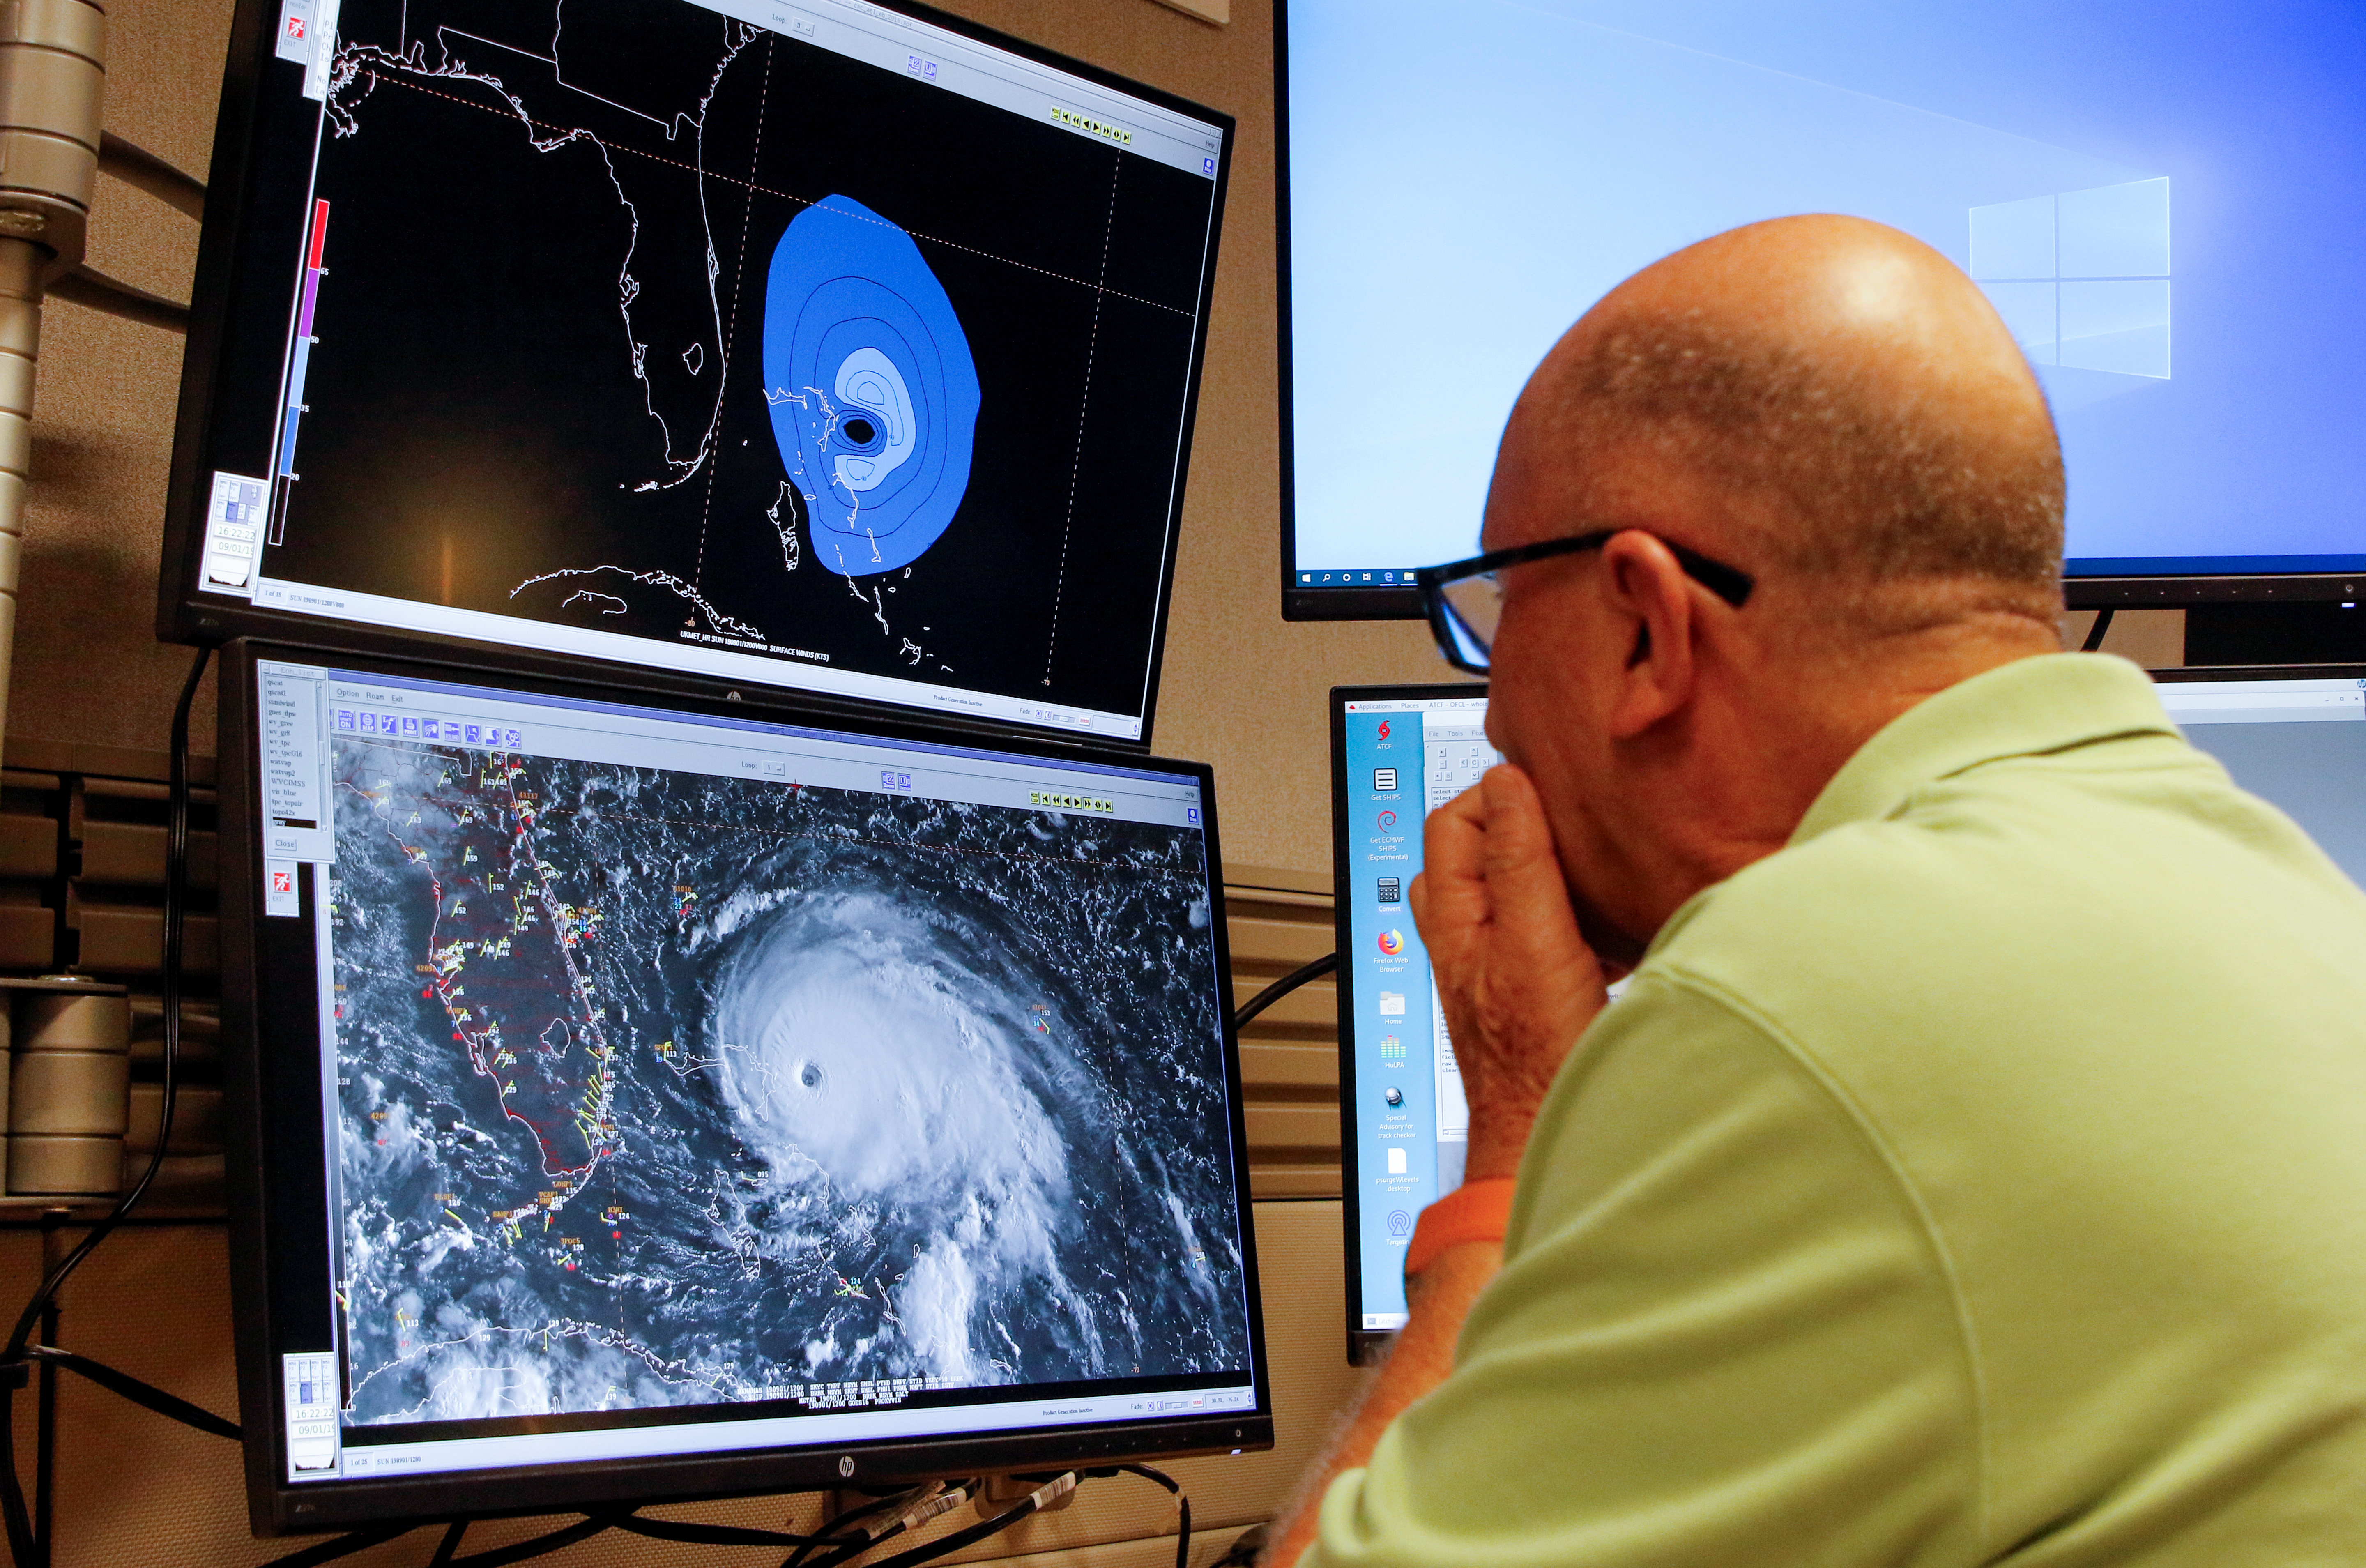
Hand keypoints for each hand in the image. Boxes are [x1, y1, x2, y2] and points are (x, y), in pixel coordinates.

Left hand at [1409, 764, 1609, 1181]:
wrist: (1554, 1143)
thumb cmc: (1540, 1062)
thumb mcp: (1533, 944)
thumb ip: (1518, 862)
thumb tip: (1506, 784)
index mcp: (1455, 919)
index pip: (1456, 821)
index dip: (1501, 795)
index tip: (1557, 793)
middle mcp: (1469, 938)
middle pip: (1478, 850)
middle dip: (1522, 827)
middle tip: (1574, 822)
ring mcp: (1501, 964)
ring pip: (1513, 888)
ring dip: (1550, 871)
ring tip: (1593, 869)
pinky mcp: (1535, 989)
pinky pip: (1546, 928)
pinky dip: (1573, 916)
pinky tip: (1612, 928)